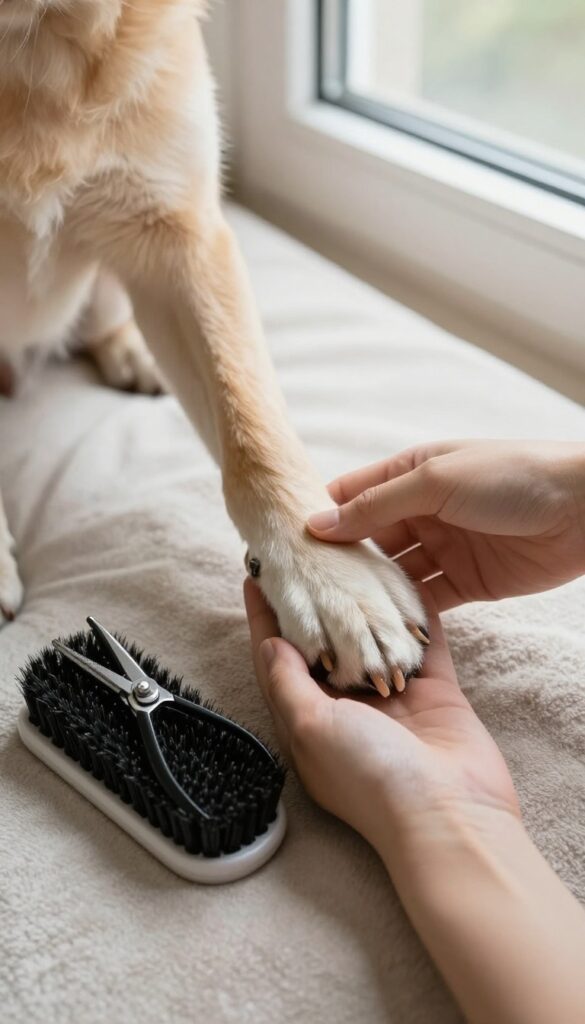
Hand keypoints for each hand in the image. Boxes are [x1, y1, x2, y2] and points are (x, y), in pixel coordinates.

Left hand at [244, 578, 519, 854]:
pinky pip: (423, 642)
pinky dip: (417, 613)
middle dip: (315, 601)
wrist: (450, 816)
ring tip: (352, 558)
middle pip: (326, 644)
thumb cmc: (371, 779)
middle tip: (305, 557)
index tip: (255, 576)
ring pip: (374, 637)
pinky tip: (407, 579)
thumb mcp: (312, 729)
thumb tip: (268, 643)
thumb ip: (287, 684)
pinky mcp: (434, 692)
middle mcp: (349, 709)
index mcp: (311, 722)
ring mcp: (394, 698)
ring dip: (364, 602)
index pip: (279, 661)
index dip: (265, 619)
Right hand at [306, 440, 584, 608]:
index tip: (284, 546)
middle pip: (368, 542)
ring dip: (370, 595)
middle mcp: (422, 511)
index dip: (320, 519)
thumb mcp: (435, 481)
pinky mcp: (467, 582)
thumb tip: (316, 524)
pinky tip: (380, 631)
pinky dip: (406, 616)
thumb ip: (376, 506)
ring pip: (393, 577)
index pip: (352, 496)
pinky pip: (426, 602)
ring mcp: (444, 548)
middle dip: (340, 566)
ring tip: (335, 619)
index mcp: (411, 474)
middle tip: (304, 593)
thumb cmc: (511, 476)